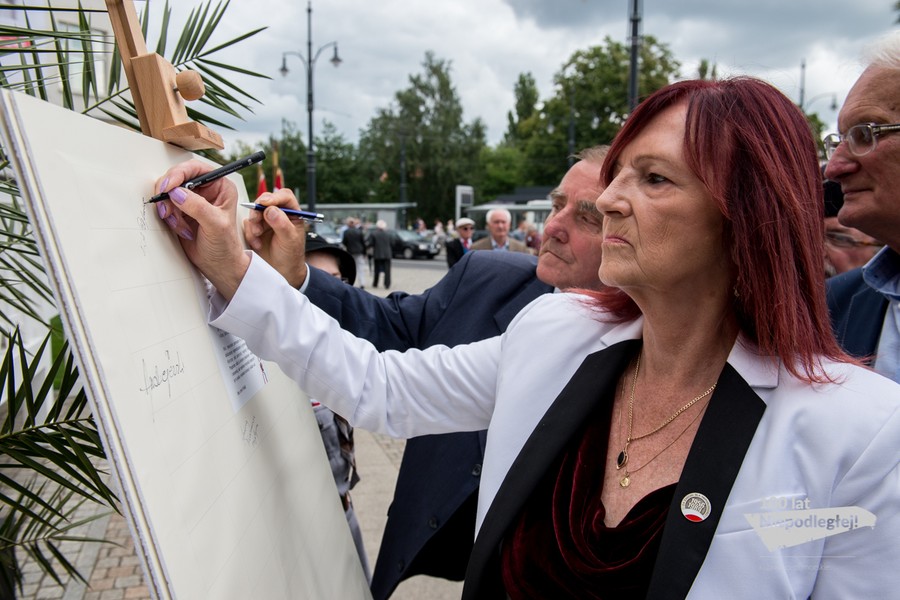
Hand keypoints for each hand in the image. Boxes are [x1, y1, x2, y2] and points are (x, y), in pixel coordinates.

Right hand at [154, 160, 249, 299]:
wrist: (217, 264)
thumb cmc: (224, 245)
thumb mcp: (216, 225)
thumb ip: (198, 207)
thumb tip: (177, 192)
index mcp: (220, 185)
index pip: (195, 169)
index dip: (179, 174)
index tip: (168, 186)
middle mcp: (206, 189)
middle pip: (177, 177)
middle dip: (169, 193)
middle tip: (166, 209)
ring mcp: (192, 199)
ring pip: (168, 192)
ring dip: (169, 208)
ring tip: (180, 225)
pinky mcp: (181, 210)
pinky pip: (166, 205)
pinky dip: (169, 217)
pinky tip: (181, 229)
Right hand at [242, 188, 308, 287]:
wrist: (281, 273)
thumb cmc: (291, 257)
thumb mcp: (290, 241)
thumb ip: (282, 224)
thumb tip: (271, 210)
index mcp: (292, 213)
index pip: (284, 196)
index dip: (274, 197)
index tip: (264, 203)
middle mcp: (279, 214)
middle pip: (265, 201)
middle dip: (258, 210)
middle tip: (256, 221)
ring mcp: (266, 221)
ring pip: (254, 212)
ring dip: (253, 224)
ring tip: (257, 237)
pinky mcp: (256, 229)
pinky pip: (248, 225)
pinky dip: (250, 234)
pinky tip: (257, 245)